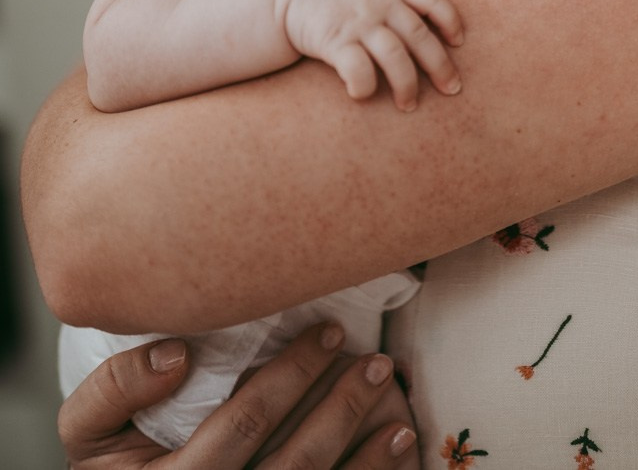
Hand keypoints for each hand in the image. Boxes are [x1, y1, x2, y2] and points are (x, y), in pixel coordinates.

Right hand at [58, 324, 417, 467]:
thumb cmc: (115, 467)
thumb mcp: (88, 432)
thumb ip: (115, 388)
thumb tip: (177, 353)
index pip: (242, 426)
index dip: (290, 377)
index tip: (330, 330)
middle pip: (293, 463)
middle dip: (340, 406)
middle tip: (374, 358)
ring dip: (367, 449)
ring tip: (390, 394)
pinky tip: (399, 443)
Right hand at [278, 0, 462, 110]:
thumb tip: (426, 9)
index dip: (450, 19)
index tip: (458, 42)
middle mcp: (378, 1)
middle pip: (419, 36)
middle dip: (440, 66)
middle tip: (452, 88)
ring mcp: (358, 22)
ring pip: (396, 57)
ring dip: (407, 85)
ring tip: (409, 105)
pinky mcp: (335, 41)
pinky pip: (359, 70)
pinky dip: (366, 86)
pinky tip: (365, 96)